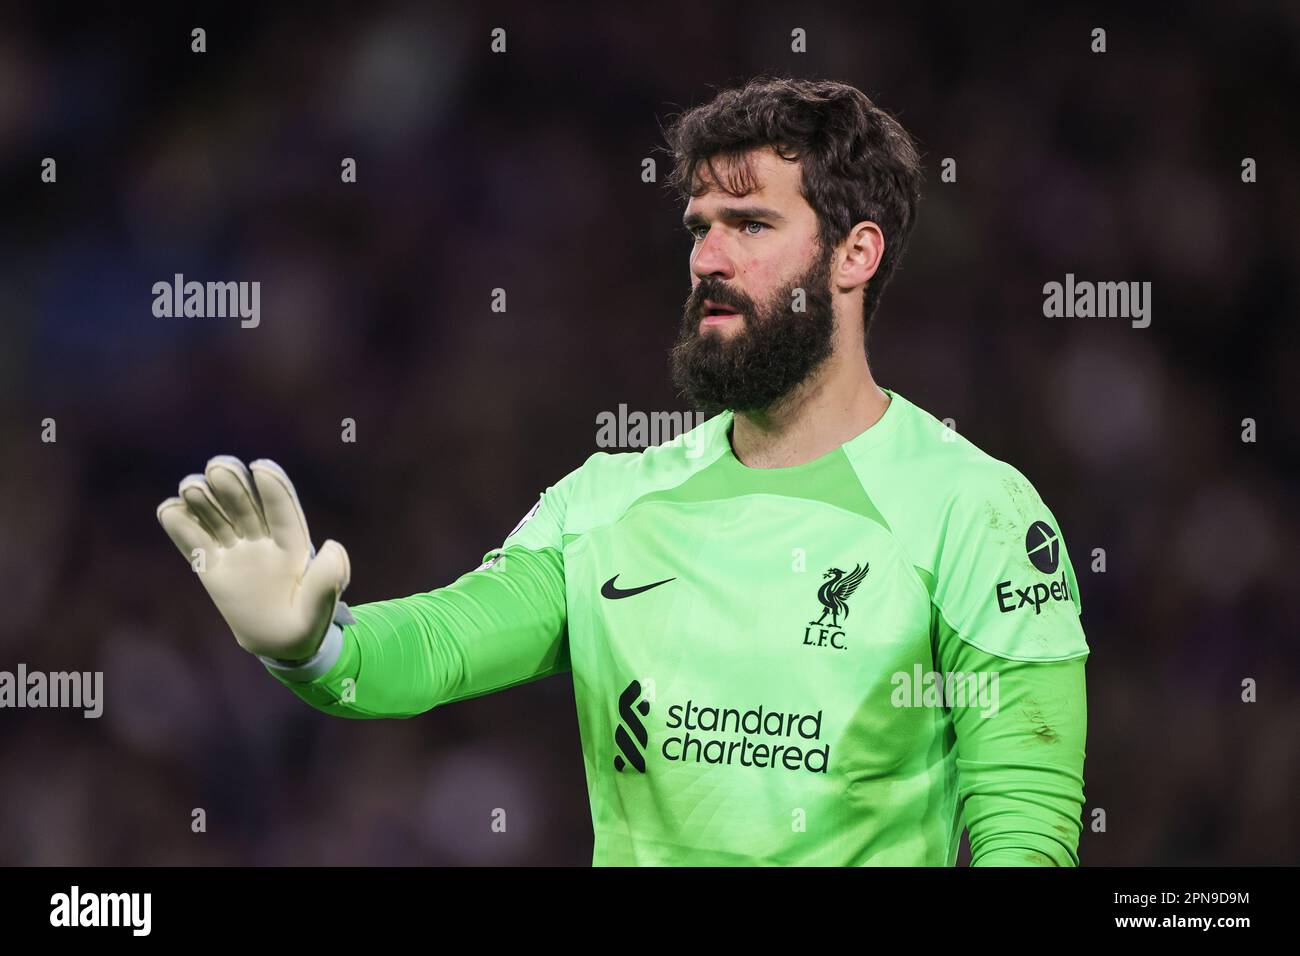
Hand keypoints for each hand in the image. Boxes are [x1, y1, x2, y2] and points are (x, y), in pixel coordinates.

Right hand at [157, 456, 350, 660]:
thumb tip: (333, 546)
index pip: (283, 514)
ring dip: (205, 501)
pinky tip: (169, 509)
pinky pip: (193, 544)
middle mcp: (263, 543)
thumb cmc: (305, 625)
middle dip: (234, 486)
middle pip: (247, 508)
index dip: (274, 491)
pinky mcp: (212, 569)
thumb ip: (328, 580)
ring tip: (192, 486)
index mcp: (293, 548)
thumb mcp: (320, 609)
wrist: (278, 644)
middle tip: (219, 467)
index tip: (261, 467)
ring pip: (219, 520)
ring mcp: (236, 553)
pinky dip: (181, 527)